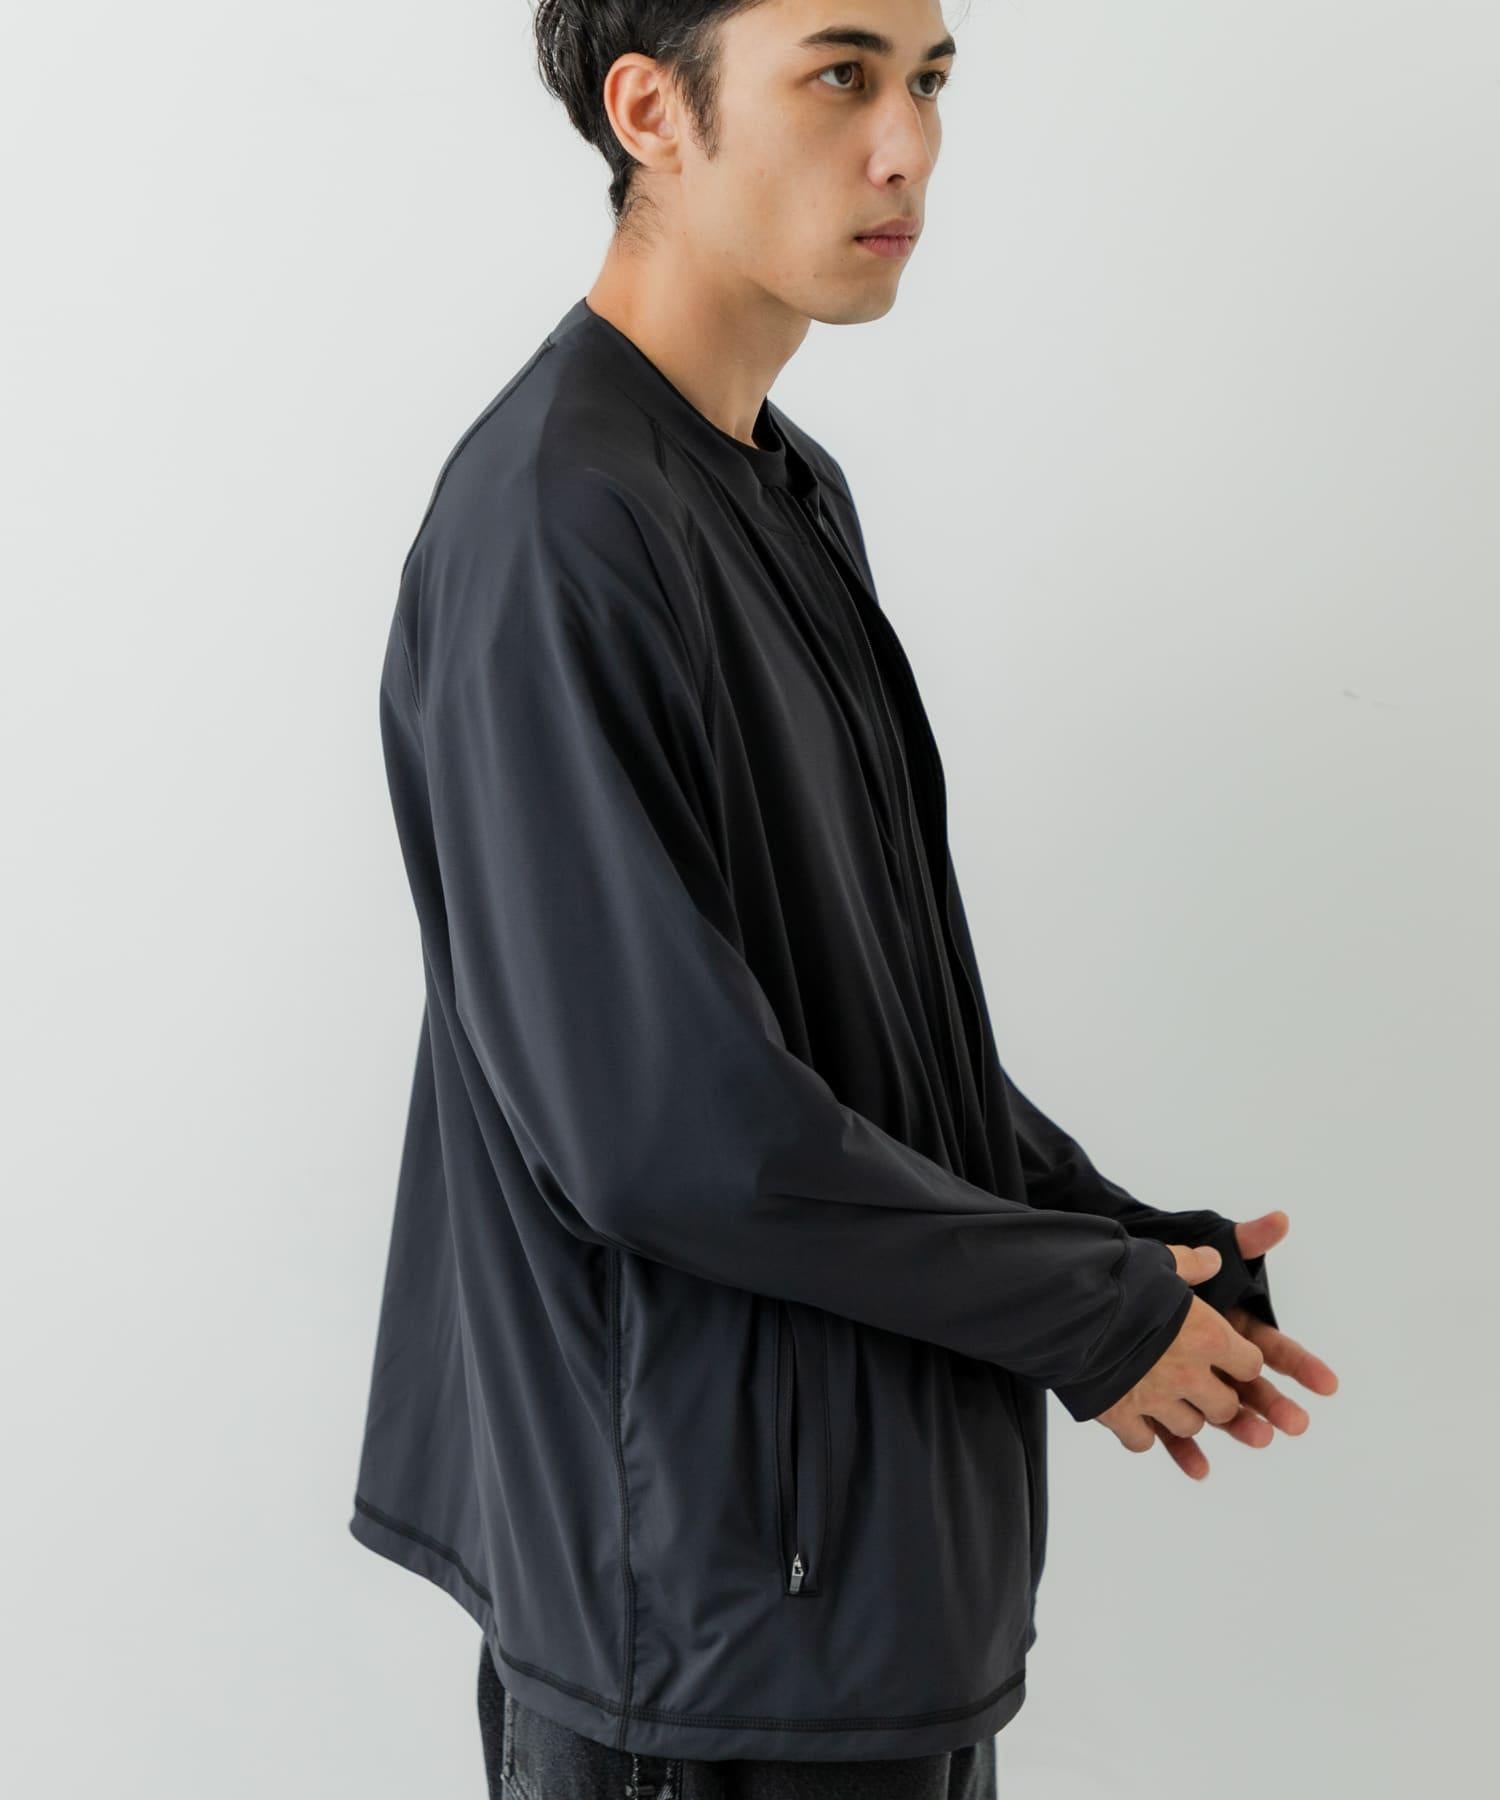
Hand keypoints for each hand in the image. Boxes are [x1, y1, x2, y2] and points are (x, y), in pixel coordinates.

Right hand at [1093, 1244, 1264, 1451]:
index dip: (1241, 1362)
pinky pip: (1142, 1441)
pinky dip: (1140, 1433)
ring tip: (1168, 1398)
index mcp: (1207, 1337)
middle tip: (1202, 1385)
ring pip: (1187, 1427)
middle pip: (1225, 1407)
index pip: (1250, 1365)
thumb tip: (1213, 1260)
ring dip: (1182, 1416)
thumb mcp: (1159, 1261)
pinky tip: (1134, 1417)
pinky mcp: (1119, 1415)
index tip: (1230, 1357)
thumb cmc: (1116, 1279)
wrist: (1066, 1305)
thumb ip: (1190, 1264)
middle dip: (1217, 1398)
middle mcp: (1188, 1374)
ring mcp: (1154, 1399)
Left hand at [1147, 1209, 1337, 1478]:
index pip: (1272, 1351)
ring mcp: (1180, 1385)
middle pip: (1250, 1388)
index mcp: (1224, 1333)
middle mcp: (1208, 1363)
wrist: (1091, 1290)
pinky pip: (1169, 1433)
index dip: (1302, 1365)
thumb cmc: (1150, 1272)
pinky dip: (1183, 1450)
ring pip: (1216, 1413)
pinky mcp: (1147, 1404)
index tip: (1328, 1383)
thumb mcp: (1192, 1252)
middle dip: (1274, 1403)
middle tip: (1295, 1421)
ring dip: (1238, 1427)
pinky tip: (1197, 1468)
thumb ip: (1237, 1241)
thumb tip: (1278, 1220)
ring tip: (1258, 1439)